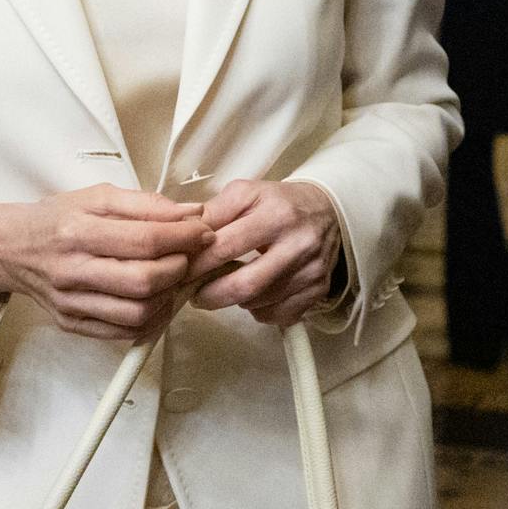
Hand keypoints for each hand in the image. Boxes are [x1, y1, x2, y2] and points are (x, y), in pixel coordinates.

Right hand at [0, 186, 215, 341]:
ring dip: (168, 297)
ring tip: (171, 278)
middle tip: (188, 256)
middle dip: (179, 269)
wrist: (10, 249)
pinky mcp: (71, 323)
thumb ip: (146, 204)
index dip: (183, 238)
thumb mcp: (96, 197)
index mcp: (76, 231)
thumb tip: (193, 212)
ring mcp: (70, 302)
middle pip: (143, 281)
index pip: (144, 239)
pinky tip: (156, 299)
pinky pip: (123, 332)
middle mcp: (71, 270)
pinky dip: (151, 320)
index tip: (202, 232)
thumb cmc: (56, 219)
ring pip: (137, 313)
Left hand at [190, 179, 342, 327]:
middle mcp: (298, 245)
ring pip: (259, 304)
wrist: (328, 211)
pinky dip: (258, 310)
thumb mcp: (246, 193)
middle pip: (245, 286)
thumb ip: (212, 212)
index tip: (179, 272)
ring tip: (224, 288)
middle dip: (211, 295)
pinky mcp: (318, 291)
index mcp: (276, 215)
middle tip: (194, 294)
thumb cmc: (279, 203)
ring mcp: (311, 272)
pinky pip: (277, 315)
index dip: (196, 264)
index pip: (226, 247)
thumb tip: (181, 236)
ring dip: (234, 300)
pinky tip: (254, 294)